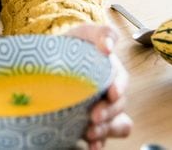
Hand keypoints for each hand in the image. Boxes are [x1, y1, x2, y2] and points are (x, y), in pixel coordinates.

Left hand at [65, 23, 132, 148]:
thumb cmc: (71, 47)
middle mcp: (111, 89)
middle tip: (94, 116)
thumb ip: (100, 34)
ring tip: (91, 132)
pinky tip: (92, 146)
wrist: (52, 61)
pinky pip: (106, 137)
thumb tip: (108, 46)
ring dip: (108, 129)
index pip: (120, 77)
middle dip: (109, 111)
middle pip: (119, 103)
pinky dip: (101, 143)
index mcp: (110, 69)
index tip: (111, 92)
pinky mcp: (95, 122)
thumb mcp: (84, 33)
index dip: (118, 86)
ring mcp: (104, 107)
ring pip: (119, 123)